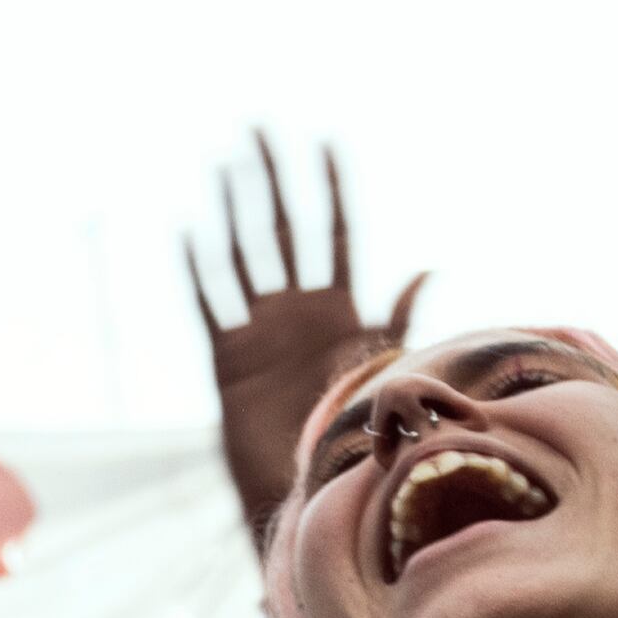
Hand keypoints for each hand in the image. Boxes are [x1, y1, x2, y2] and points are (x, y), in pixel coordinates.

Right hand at [185, 132, 424, 546]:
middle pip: (282, 229)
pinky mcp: (227, 357)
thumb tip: (427, 266)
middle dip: (274, 179)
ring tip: (225, 165)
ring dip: (232, 209)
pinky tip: (190, 229)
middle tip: (262, 129)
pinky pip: (209, 302)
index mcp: (338, 308)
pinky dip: (199, 267)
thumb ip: (396, 318)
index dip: (331, 190)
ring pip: (242, 254)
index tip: (327, 143)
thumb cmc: (354, 438)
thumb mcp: (382, 370)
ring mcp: (259, 329)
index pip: (334, 234)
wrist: (307, 488)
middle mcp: (296, 309)